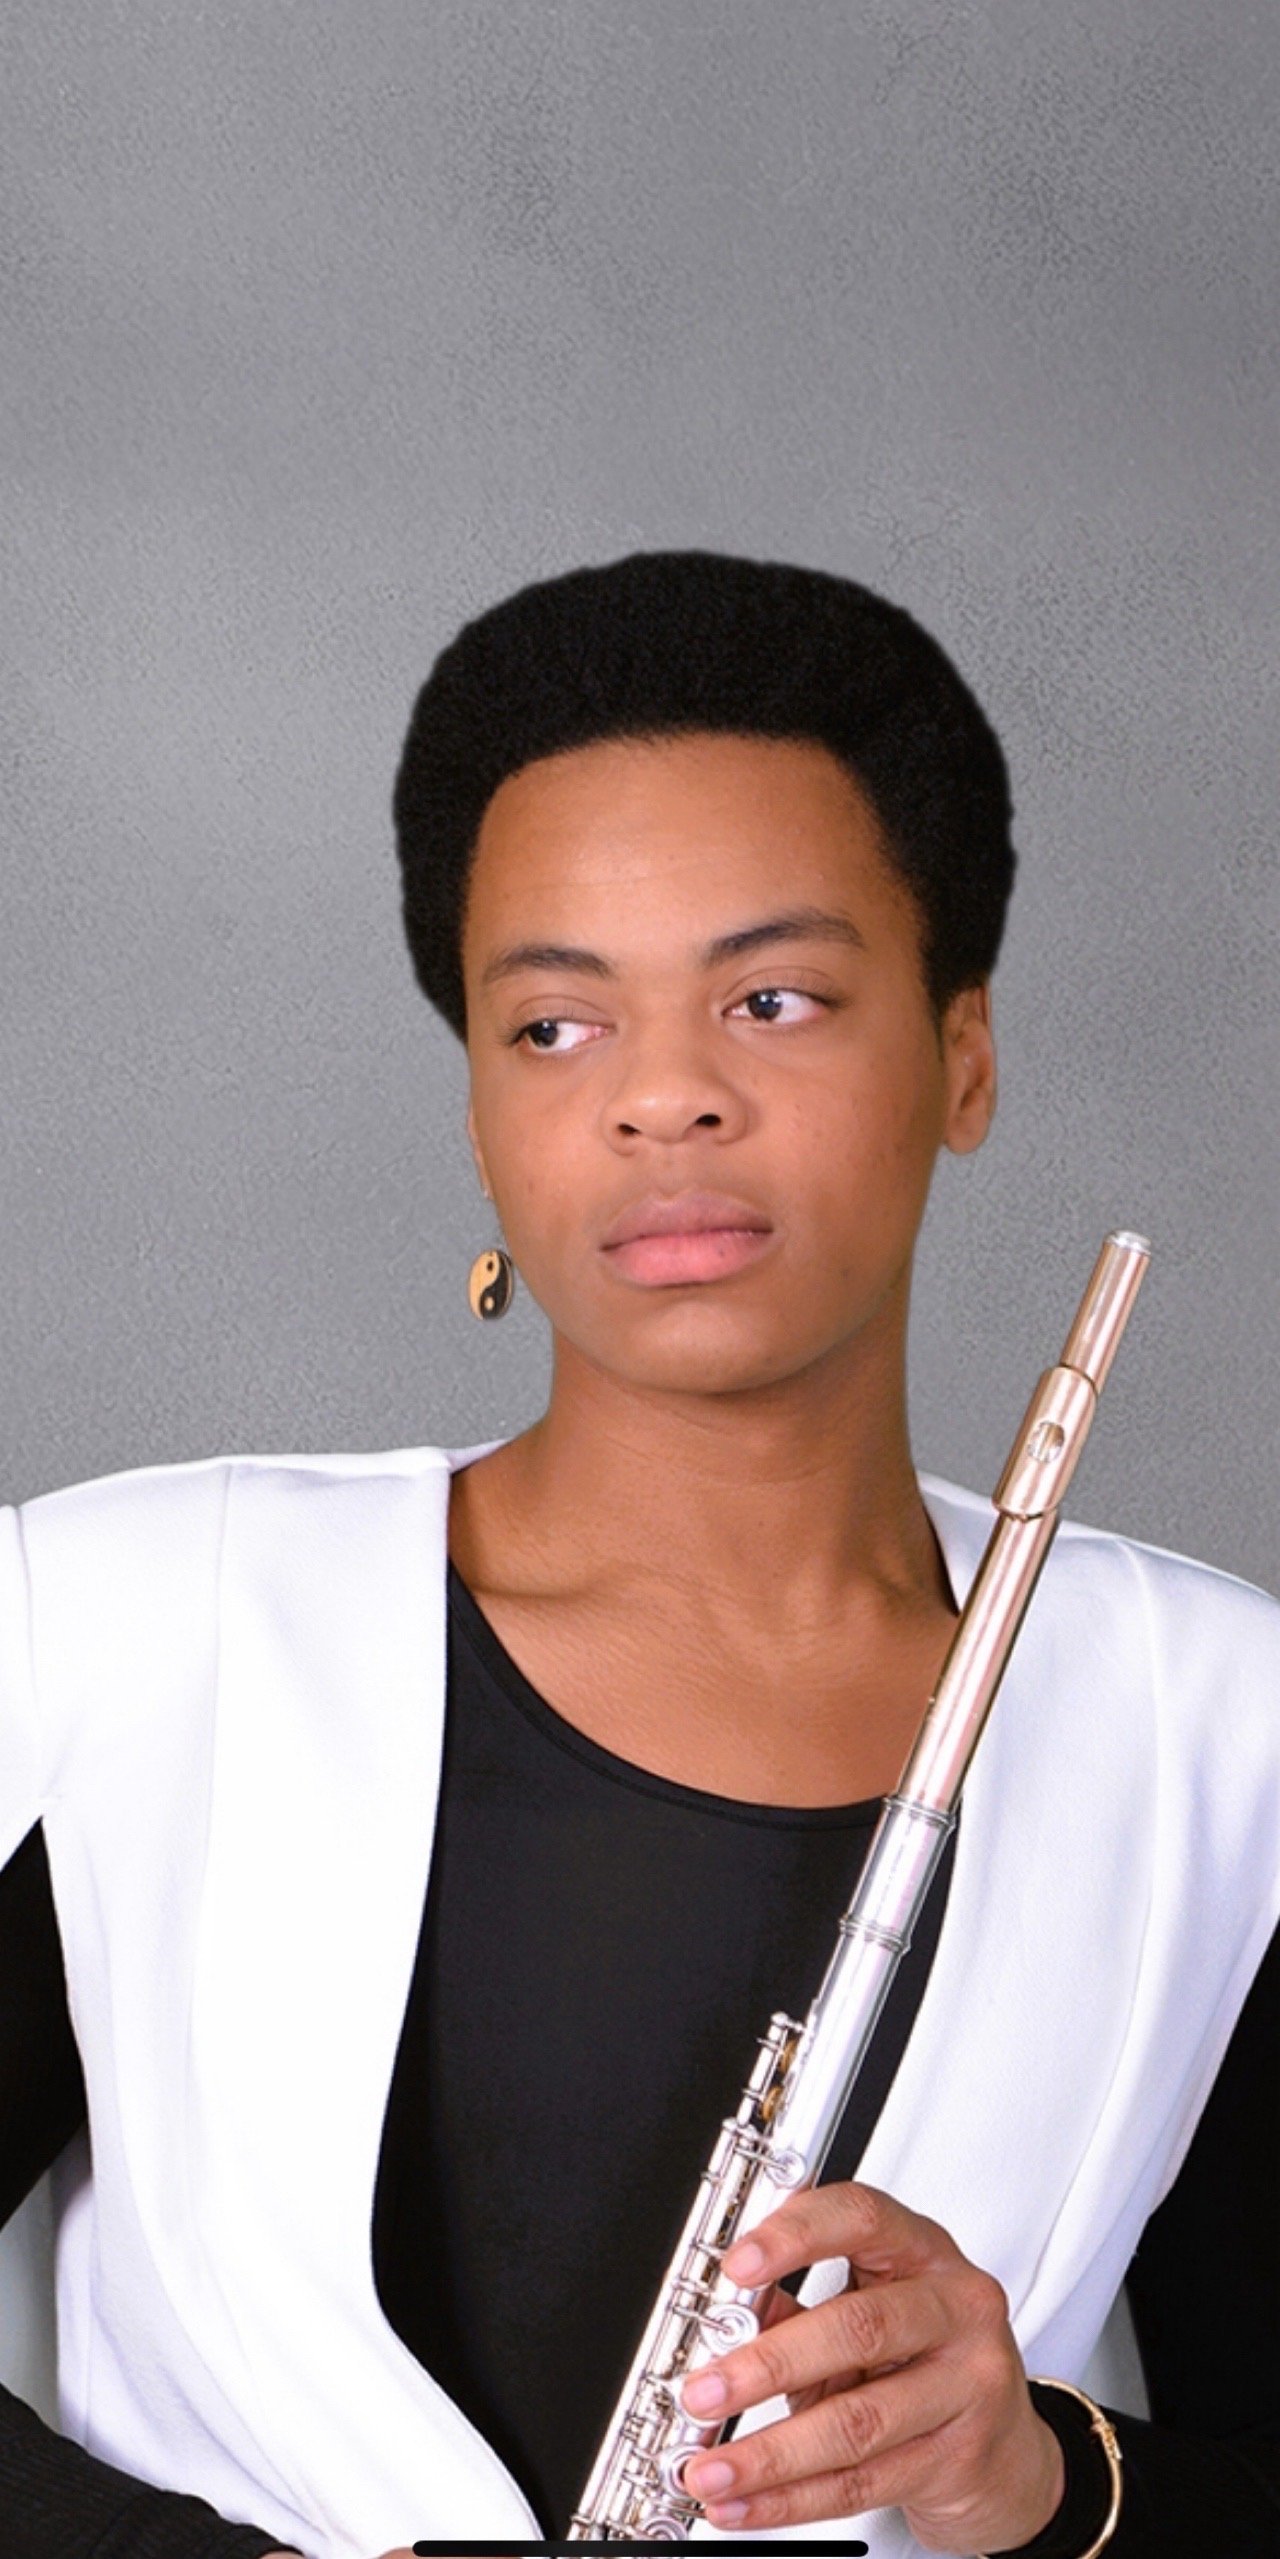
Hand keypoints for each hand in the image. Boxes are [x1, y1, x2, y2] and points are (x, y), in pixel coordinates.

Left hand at [678, 2181, 1064, 2550]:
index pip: (861, 2218)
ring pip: (857, 2422)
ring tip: (710, 2468)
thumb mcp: (866, 2315)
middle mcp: (956, 2308)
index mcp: (924, 2251)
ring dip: (769, 2453)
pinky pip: (862, 2485)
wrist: (1005, 2452)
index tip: (736, 2266)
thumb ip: (796, 2306)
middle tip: (703, 2391)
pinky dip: (790, 2500)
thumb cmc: (924, 2363)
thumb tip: (724, 2318)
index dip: (795, 2236)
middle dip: (767, 2364)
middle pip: (858, 2327)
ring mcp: (968, 2385)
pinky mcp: (959, 2459)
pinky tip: (744, 2505)